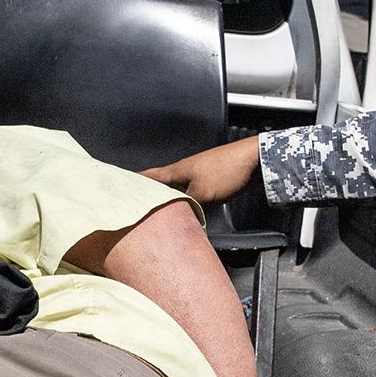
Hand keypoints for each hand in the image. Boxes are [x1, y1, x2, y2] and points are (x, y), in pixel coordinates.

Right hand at [144, 135, 261, 207]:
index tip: (122, 186)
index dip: (135, 181)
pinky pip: (190, 191)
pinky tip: (186, 208)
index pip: (150, 176)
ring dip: (168, 197)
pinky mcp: (210, 179)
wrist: (254, 160)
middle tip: (138, 203)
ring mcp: (198, 174)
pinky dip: (184, 199)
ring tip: (160, 210)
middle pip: (161, 182)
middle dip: (149, 191)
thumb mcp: (203, 193)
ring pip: (176, 188)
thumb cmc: (227, 171)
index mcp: (178, 170)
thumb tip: (178, 216)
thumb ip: (187, 205)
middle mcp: (185, 170)